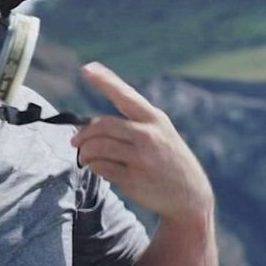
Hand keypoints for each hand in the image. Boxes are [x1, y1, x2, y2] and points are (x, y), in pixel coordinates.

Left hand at [71, 62, 213, 222]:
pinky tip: (96, 168)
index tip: (87, 68)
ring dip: (85, 152)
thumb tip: (91, 125)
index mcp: (155, 119)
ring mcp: (142, 158)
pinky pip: (102, 168)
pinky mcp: (134, 179)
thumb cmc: (169, 160)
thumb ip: (134, 124)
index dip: (104, 81)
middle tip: (75, 141)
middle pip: (103, 125)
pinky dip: (94, 167)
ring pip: (98, 147)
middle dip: (84, 133)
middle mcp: (149, 135)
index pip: (125, 95)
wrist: (190, 196)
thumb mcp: (162, 133)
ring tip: (83, 157)